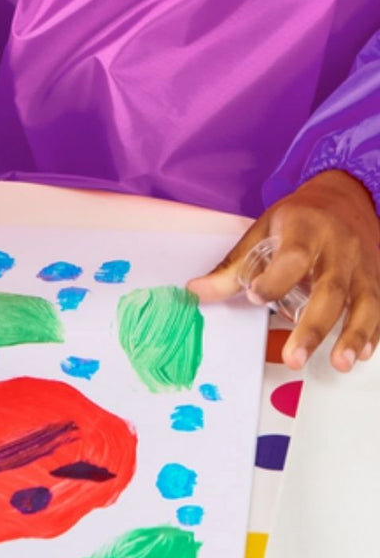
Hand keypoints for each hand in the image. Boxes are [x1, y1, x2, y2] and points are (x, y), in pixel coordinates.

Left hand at [188, 170, 379, 371]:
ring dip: (353, 334)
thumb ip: (233, 267)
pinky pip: (379, 306)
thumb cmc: (300, 217)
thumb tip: (196, 293)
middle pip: (330, 290)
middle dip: (313, 328)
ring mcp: (361, 265)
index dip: (275, 280)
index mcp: (306, 232)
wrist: (347, 194)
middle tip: (294, 359)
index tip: (256, 295)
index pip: (293, 259)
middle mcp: (339, 249)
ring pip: (363, 301)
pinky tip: (361, 353)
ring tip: (341, 363)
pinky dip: (373, 331)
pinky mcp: (376, 277)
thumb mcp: (263, 230)